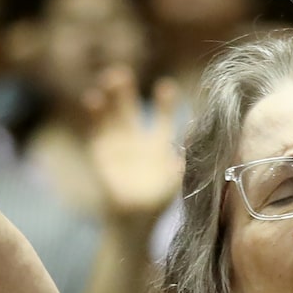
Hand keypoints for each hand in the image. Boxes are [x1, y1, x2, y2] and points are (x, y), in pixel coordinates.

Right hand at [83, 69, 184, 223]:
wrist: (136, 219)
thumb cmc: (160, 200)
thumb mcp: (181, 175)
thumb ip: (190, 153)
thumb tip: (200, 131)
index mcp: (159, 144)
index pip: (163, 117)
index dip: (165, 102)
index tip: (166, 86)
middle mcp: (136, 140)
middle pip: (129, 109)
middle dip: (125, 91)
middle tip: (123, 73)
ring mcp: (117, 145)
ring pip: (111, 114)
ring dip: (109, 96)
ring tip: (110, 78)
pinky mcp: (101, 152)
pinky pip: (96, 130)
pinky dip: (94, 114)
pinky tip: (92, 99)